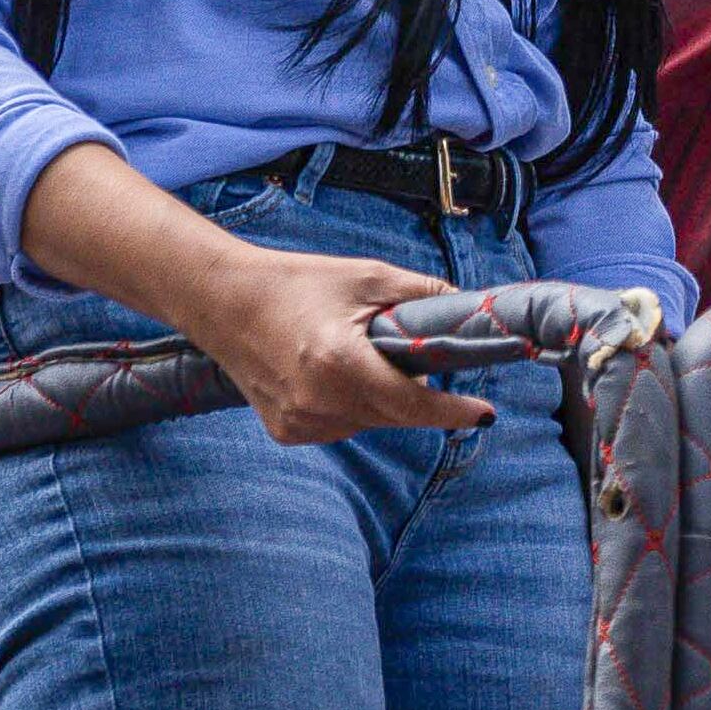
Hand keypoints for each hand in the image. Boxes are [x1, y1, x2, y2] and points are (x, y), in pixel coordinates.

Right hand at [179, 247, 492, 447]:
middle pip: (395, 415)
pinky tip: (335, 374)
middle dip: (419, 396)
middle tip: (428, 366)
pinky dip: (352, 406)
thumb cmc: (298, 283)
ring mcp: (300, 423)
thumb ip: (421, 296)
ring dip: (383, 400)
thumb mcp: (367, 277)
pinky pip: (341, 426)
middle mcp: (318, 403)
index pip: (411, 403)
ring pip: (369, 423)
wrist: (225, 302)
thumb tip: (467, 310)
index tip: (485, 414)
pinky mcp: (286, 431)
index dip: (452, 411)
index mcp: (339, 364)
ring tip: (365, 358)